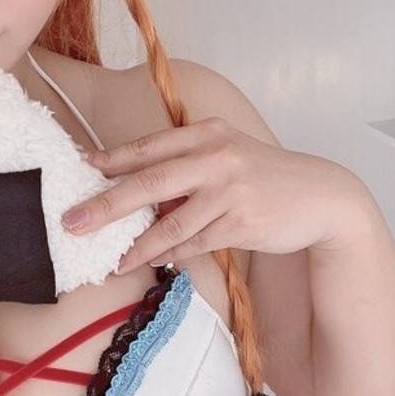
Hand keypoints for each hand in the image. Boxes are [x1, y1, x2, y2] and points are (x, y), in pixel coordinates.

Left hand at [61, 118, 366, 272]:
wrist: (321, 197)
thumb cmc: (264, 177)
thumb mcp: (226, 156)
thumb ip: (185, 167)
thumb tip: (136, 193)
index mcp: (206, 133)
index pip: (149, 146)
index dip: (111, 159)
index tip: (80, 169)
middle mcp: (216, 156)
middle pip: (149, 182)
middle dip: (106, 204)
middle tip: (73, 222)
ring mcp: (229, 190)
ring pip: (170, 223)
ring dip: (136, 245)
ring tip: (111, 260)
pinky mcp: (241, 222)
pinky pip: (194, 244)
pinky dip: (169, 255)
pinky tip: (150, 262)